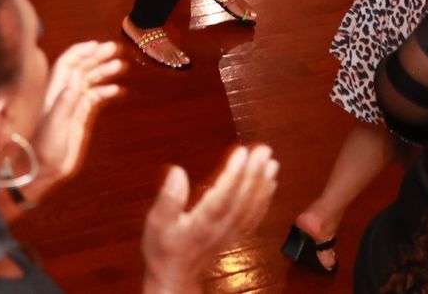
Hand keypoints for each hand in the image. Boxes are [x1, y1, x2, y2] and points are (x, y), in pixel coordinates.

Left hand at [23, 41, 123, 203]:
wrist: (45, 168)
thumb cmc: (45, 146)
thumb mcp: (55, 123)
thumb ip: (65, 101)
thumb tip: (76, 78)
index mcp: (54, 91)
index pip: (67, 64)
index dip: (80, 51)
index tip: (97, 45)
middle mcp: (63, 94)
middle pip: (81, 68)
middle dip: (96, 56)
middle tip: (115, 49)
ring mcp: (72, 104)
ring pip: (89, 82)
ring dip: (103, 72)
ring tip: (120, 66)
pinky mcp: (79, 117)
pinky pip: (93, 98)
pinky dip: (105, 91)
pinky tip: (117, 90)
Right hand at [141, 146, 277, 293]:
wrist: (174, 276)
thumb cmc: (162, 247)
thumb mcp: (156, 222)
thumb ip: (168, 198)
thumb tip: (177, 171)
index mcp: (203, 222)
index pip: (223, 196)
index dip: (234, 175)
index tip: (243, 153)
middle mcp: (221, 227)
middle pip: (242, 199)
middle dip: (254, 173)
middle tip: (264, 150)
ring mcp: (231, 232)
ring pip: (251, 207)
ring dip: (263, 184)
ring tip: (271, 163)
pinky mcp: (234, 234)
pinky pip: (253, 216)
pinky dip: (264, 199)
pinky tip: (269, 185)